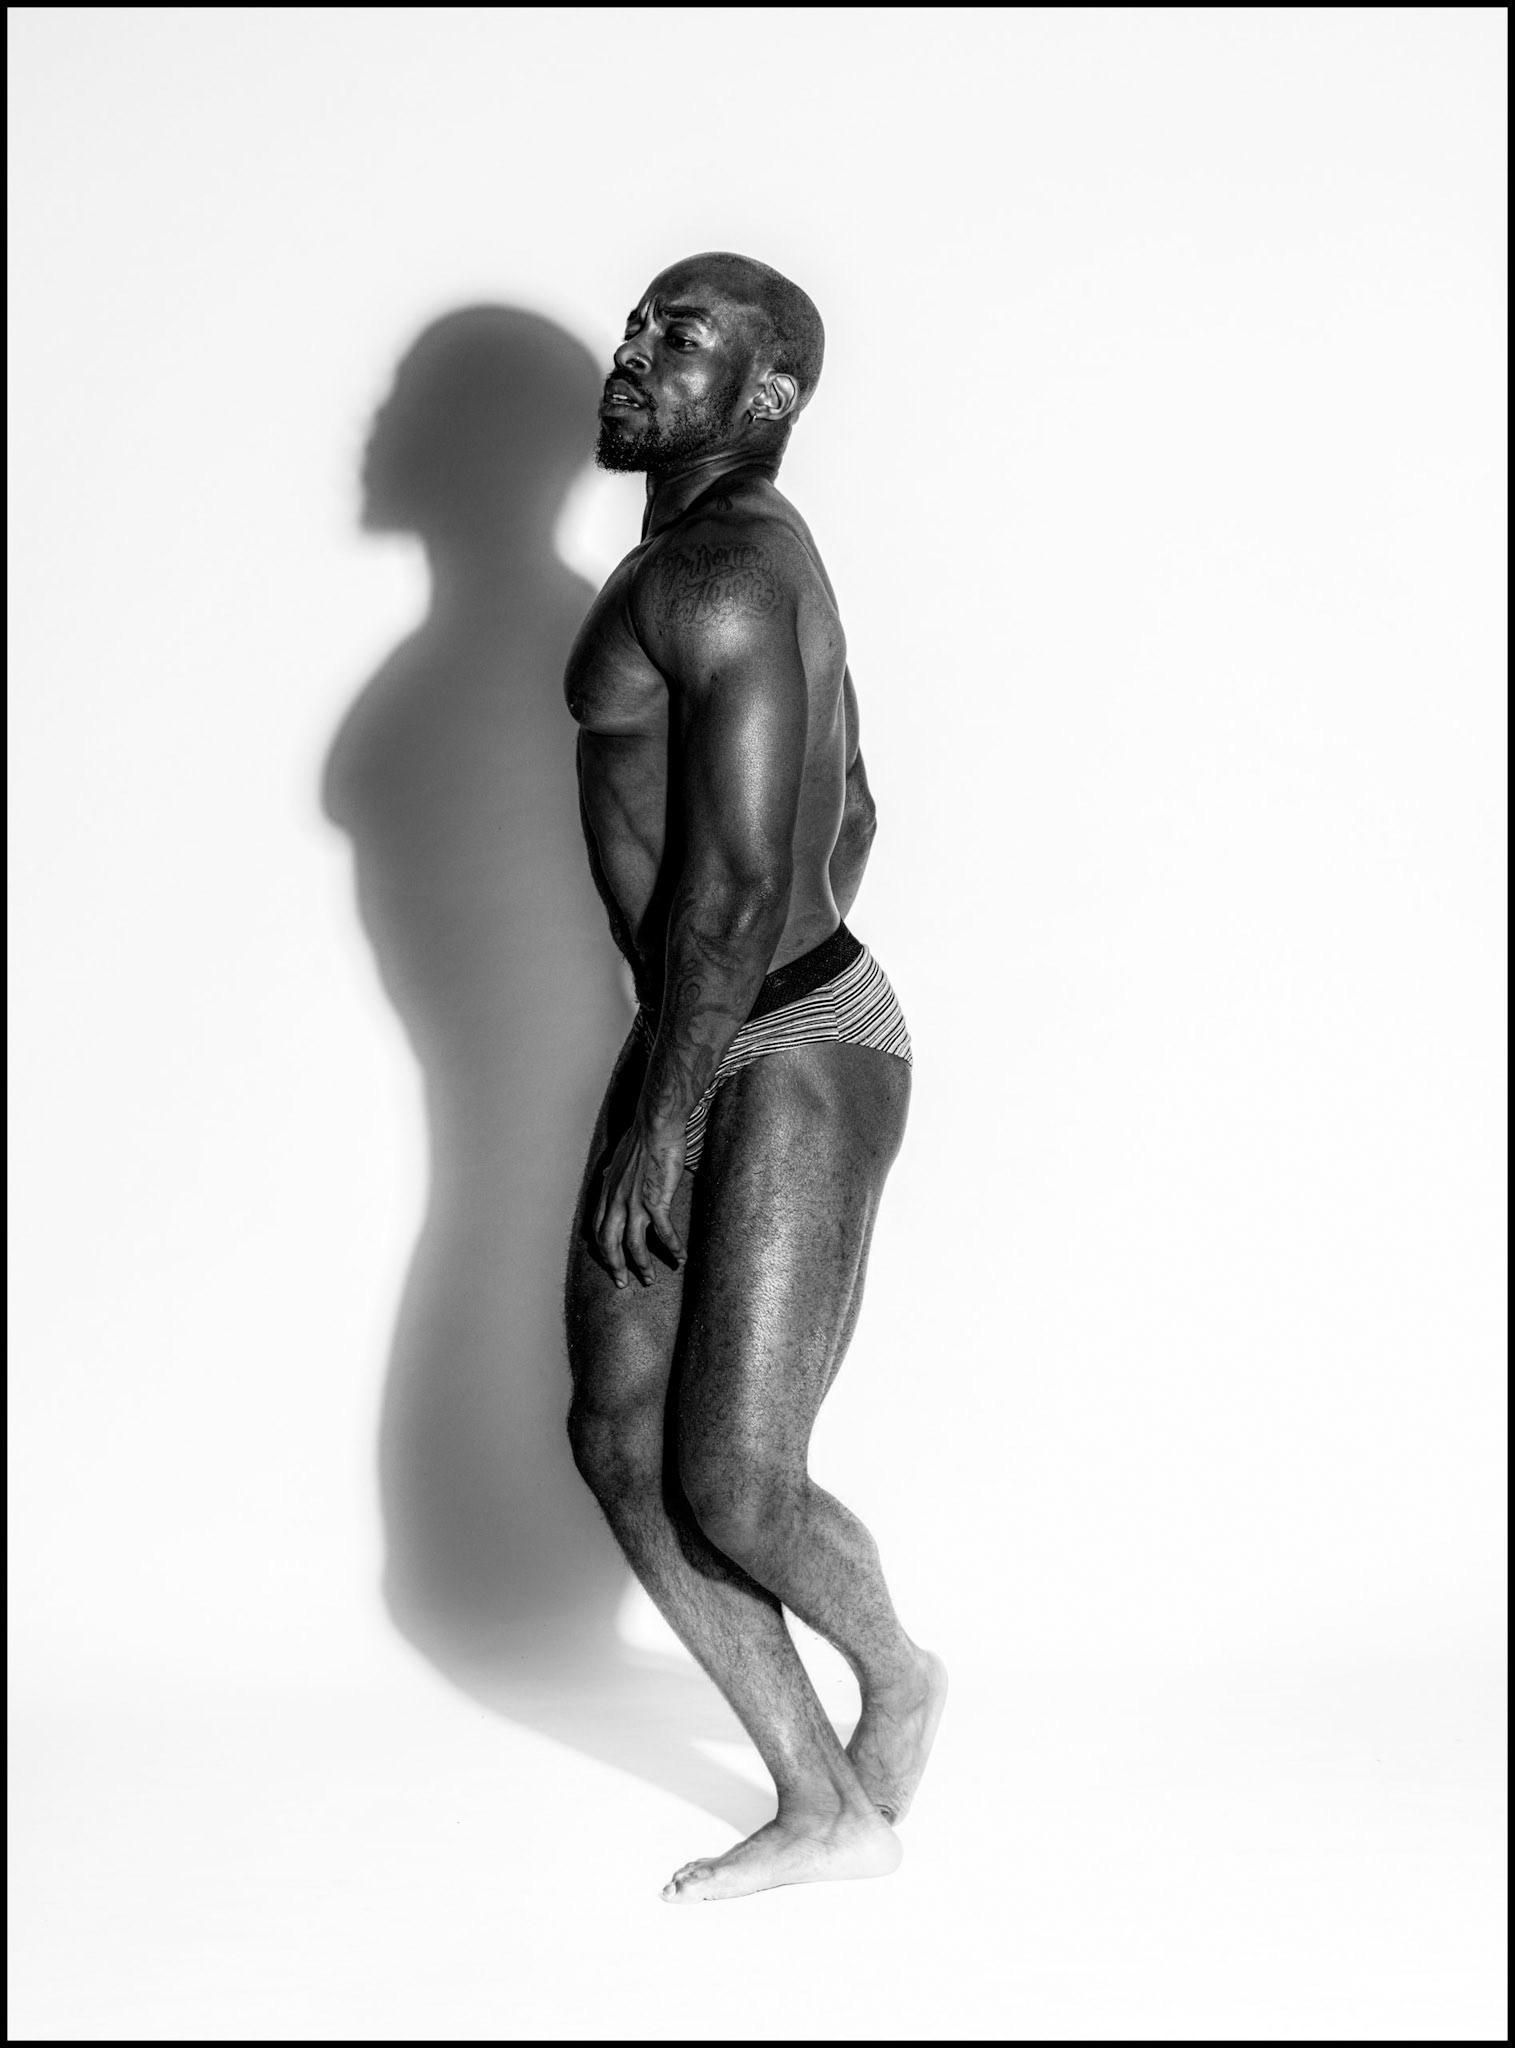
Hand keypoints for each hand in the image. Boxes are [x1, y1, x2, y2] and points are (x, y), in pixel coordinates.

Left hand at [593, 1116, 687, 1286]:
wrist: (655, 1126)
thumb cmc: (639, 1137)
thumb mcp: (617, 1157)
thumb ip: (612, 1172)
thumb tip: (606, 1175)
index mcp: (607, 1192)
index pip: (598, 1228)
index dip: (602, 1248)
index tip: (609, 1260)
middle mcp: (616, 1201)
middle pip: (609, 1243)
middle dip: (615, 1266)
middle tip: (622, 1282)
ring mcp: (635, 1203)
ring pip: (633, 1245)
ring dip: (642, 1265)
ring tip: (649, 1279)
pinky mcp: (655, 1201)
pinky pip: (663, 1233)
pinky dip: (672, 1248)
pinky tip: (679, 1258)